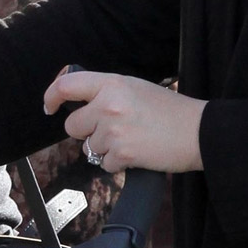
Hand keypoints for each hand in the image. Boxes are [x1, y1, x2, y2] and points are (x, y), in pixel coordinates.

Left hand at [44, 68, 205, 173]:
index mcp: (112, 83)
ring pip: (89, 147)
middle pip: (73, 126)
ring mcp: (114, 130)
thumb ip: (106, 92)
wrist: (198, 132)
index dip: (51, 96)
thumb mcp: (136, 88)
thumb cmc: (170, 110)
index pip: (67, 86)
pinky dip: (117, 163)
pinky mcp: (122, 154)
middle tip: (114, 129)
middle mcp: (109, 105)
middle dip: (88, 132)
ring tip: (133, 139)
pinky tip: (137, 152)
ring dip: (106, 148)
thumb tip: (80, 103)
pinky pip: (103, 164)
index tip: (49, 106)